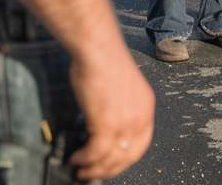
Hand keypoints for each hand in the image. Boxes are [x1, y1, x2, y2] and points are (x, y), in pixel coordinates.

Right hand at [68, 47, 155, 179]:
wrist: (97, 48)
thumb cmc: (103, 60)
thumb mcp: (120, 88)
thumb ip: (118, 108)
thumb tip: (102, 126)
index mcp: (146, 107)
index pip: (141, 144)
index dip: (125, 159)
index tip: (112, 164)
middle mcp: (139, 117)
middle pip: (128, 156)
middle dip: (109, 169)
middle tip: (93, 173)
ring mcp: (124, 122)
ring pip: (111, 159)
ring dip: (94, 169)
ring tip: (81, 171)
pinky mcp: (106, 123)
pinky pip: (96, 153)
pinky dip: (85, 160)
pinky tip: (76, 159)